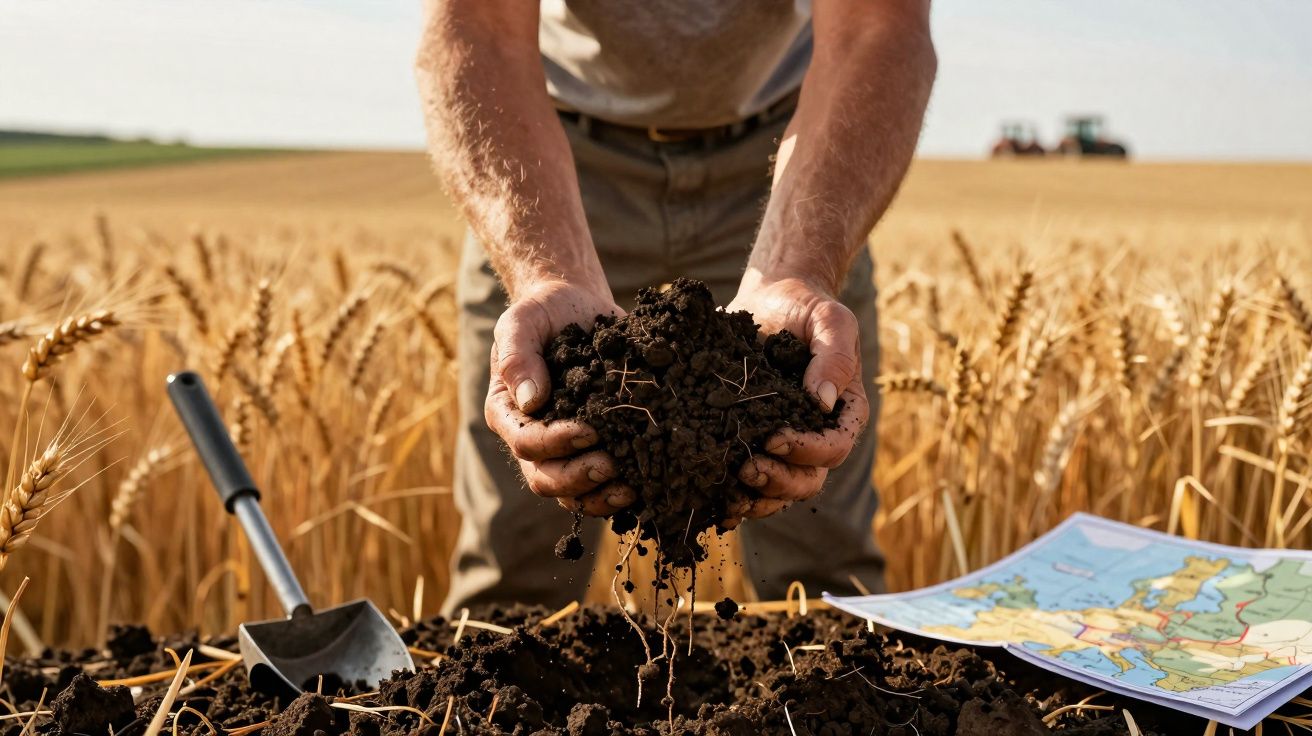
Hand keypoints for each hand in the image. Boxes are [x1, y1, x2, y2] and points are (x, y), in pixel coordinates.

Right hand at [483, 280, 635, 515]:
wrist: (575, 308)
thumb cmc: (544, 314)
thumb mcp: (522, 321)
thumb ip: (518, 355)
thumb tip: (532, 400)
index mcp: (508, 413)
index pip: (525, 442)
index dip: (555, 442)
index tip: (588, 430)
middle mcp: (532, 440)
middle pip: (546, 478)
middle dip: (578, 477)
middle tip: (611, 464)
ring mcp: (564, 450)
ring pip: (573, 492)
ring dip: (600, 496)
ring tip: (631, 487)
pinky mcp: (595, 449)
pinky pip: (600, 486)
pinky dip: (619, 491)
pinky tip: (644, 485)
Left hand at [724, 275, 869, 520]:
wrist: (772, 299)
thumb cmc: (806, 308)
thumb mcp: (830, 320)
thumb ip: (834, 355)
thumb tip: (822, 402)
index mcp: (843, 412)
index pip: (833, 447)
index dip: (806, 450)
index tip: (774, 438)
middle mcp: (817, 436)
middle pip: (808, 480)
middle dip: (779, 481)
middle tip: (747, 468)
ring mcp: (786, 445)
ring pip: (781, 490)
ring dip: (758, 498)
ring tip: (730, 492)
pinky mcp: (754, 443)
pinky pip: (753, 484)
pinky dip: (737, 498)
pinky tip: (717, 504)